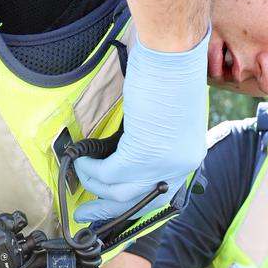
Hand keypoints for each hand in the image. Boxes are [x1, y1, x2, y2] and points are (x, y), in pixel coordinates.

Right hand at [73, 27, 209, 223]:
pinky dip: (91, 170)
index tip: (112, 207)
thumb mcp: (168, 117)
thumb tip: (130, 151)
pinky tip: (82, 162)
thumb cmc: (172, 72)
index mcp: (187, 157)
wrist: (173, 52)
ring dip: (94, 186)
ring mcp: (161, 163)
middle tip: (86, 216)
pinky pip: (109, 173)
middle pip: (137, 200)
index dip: (132, 204)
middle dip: (106, 210)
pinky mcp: (141, 154)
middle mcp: (178, 166)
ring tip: (79, 176)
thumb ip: (155, 141)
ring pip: (119, 191)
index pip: (158, 195)